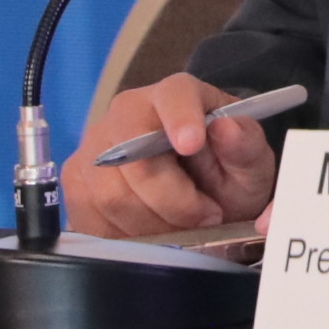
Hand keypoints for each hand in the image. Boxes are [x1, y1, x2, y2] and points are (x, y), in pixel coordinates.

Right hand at [62, 75, 278, 238]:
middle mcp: (128, 112)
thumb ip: (244, 145)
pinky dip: (128, 234)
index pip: (173, 95)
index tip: (192, 144)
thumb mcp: (251, 163)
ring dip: (154, 222)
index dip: (180, 118)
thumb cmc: (228, 173)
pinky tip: (154, 230)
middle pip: (133, 155)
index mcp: (177, 94)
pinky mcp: (77, 183)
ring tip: (184, 224)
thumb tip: (225, 127)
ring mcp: (96, 147)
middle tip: (207, 215)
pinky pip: (92, 215)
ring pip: (111, 194)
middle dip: (173, 198)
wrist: (203, 198)